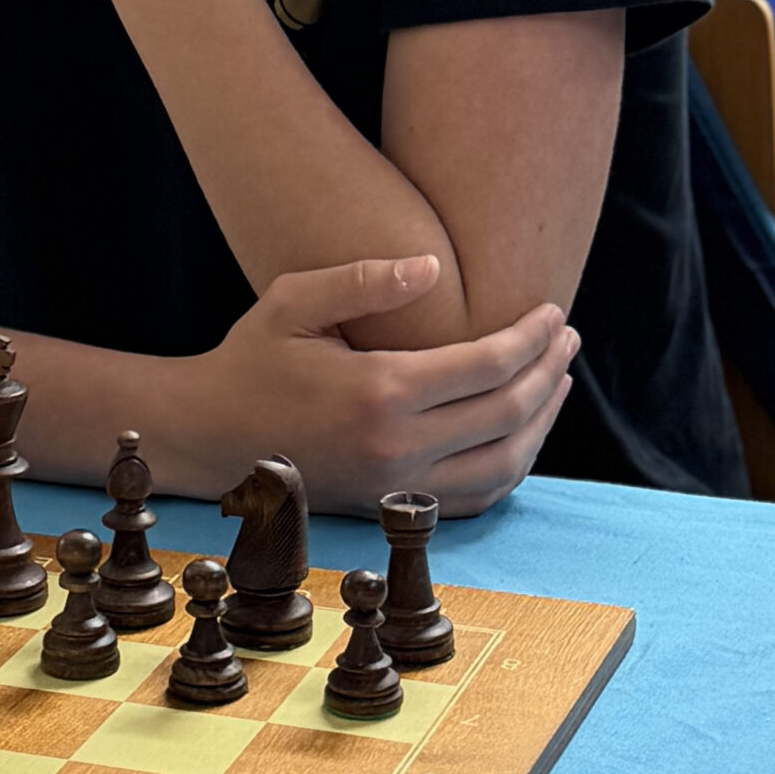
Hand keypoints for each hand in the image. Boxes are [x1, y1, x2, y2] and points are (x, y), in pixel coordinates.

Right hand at [179, 256, 576, 517]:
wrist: (207, 437)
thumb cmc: (249, 360)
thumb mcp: (293, 302)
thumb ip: (365, 280)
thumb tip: (432, 265)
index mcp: (380, 392)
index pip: (489, 365)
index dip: (531, 337)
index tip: (553, 311)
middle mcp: (397, 449)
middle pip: (509, 413)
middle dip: (549, 372)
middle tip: (566, 339)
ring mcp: (397, 487)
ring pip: (504, 464)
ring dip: (542, 422)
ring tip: (558, 381)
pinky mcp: (391, 508)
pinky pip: (476, 498)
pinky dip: (512, 466)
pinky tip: (521, 433)